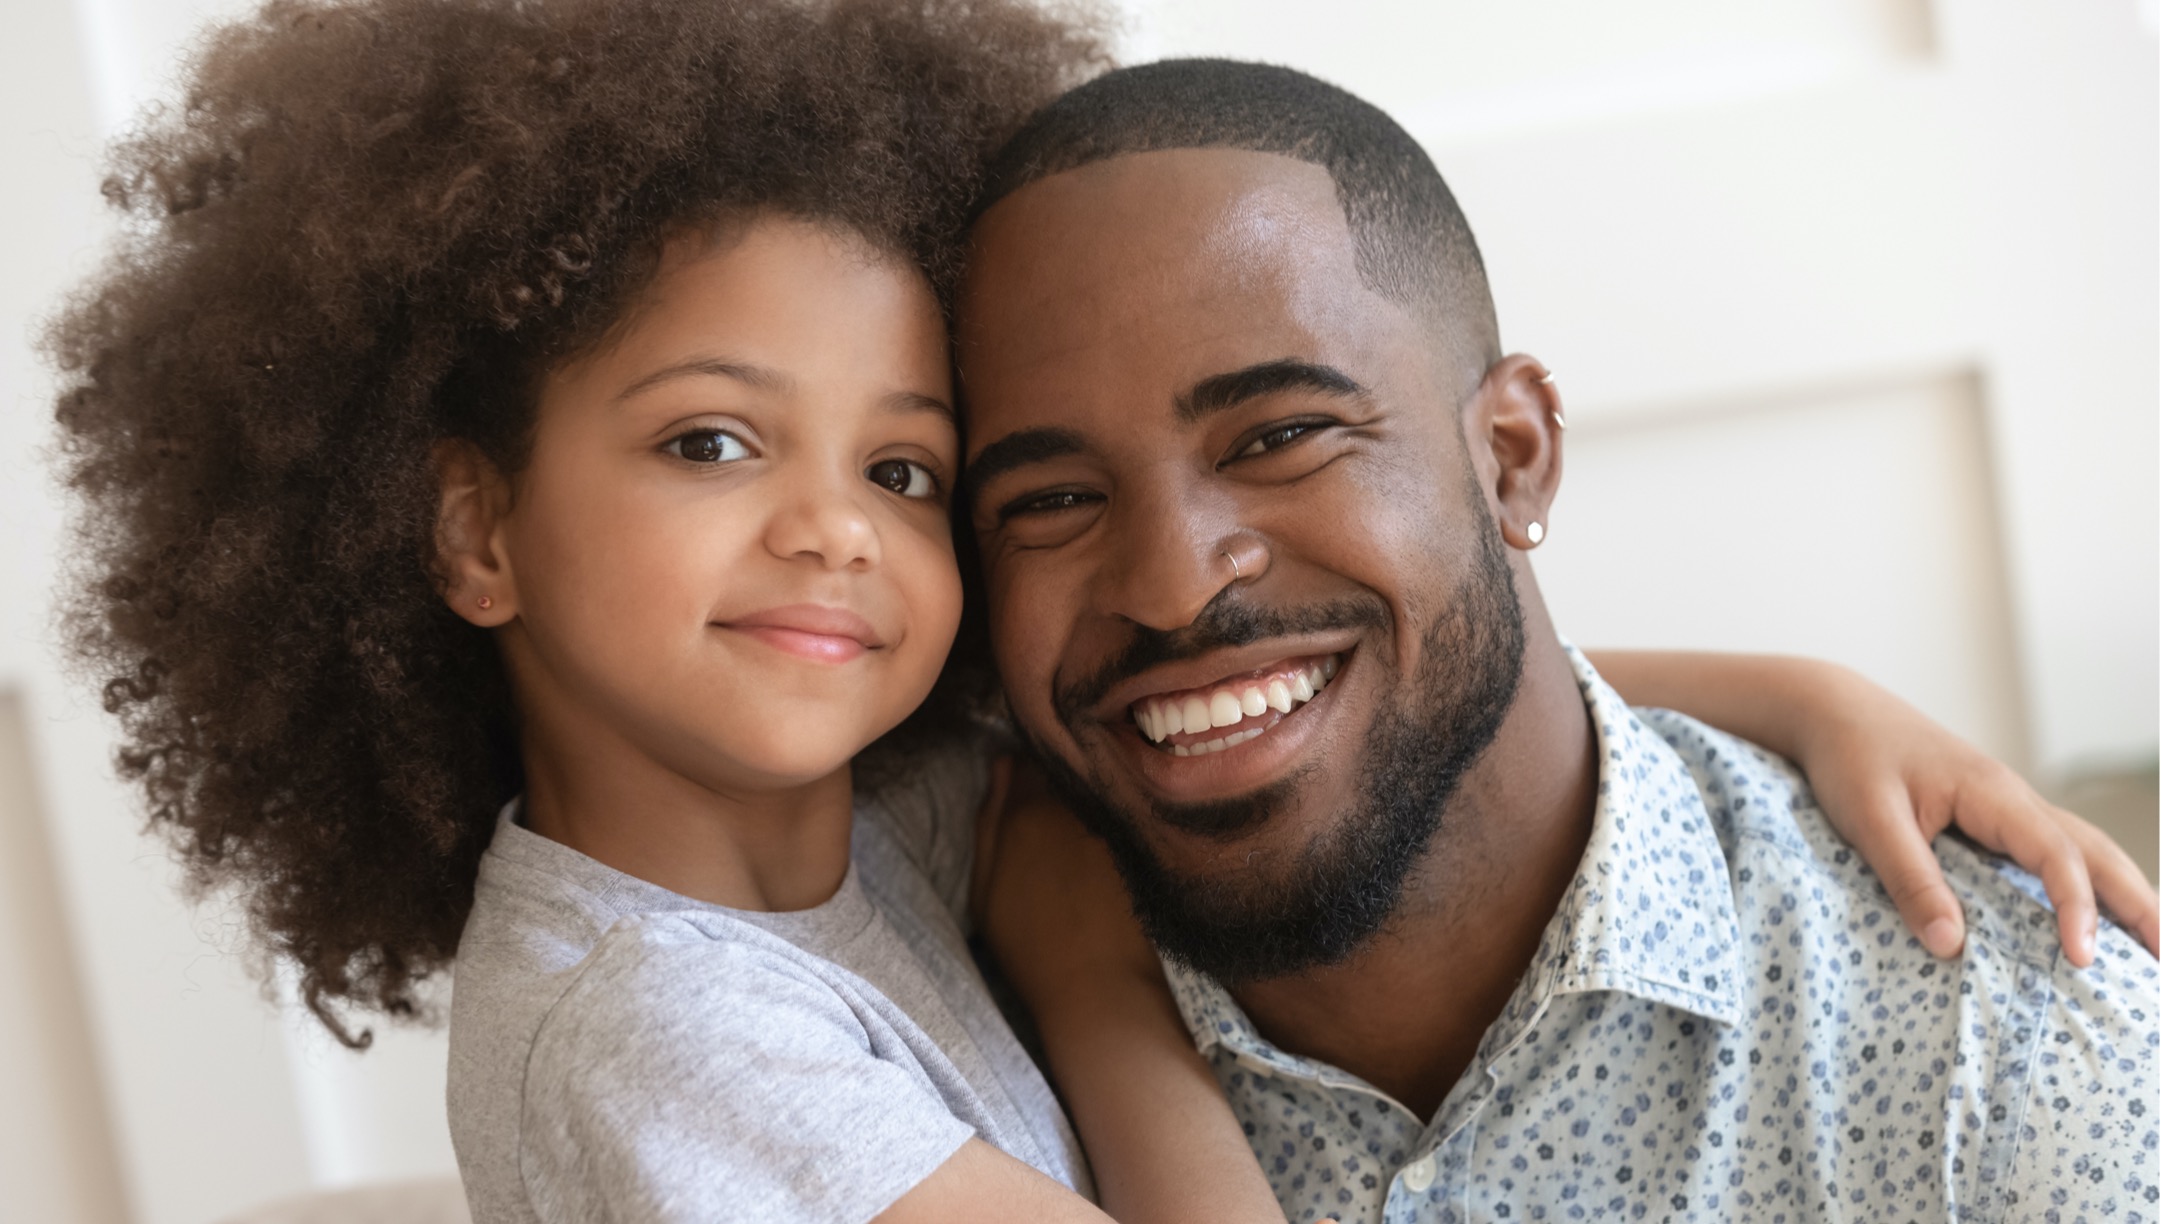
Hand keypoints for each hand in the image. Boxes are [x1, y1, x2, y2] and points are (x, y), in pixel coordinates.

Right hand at [973, 757, 1160, 1012]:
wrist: (1100, 985)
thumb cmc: (1028, 946)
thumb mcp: (984, 890)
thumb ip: (988, 822)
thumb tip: (1001, 764)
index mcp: (1027, 812)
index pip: (1027, 758)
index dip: (1025, 766)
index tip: (1022, 781)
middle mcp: (1074, 806)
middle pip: (1064, 770)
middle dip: (1056, 776)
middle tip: (1048, 809)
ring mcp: (1112, 823)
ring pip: (1095, 791)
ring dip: (1086, 798)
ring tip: (1074, 835)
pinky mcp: (1141, 843)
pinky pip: (1122, 814)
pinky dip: (1112, 821)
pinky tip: (1101, 854)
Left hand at [1796, 668, 2156, 967]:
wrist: (1834, 711)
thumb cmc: (1851, 758)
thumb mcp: (1870, 820)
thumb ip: (1910, 879)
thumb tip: (1952, 947)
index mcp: (1993, 794)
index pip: (2057, 854)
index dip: (2075, 907)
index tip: (2082, 959)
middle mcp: (2013, 800)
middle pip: (2097, 852)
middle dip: (2139, 904)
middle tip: (2167, 960)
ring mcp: (2006, 808)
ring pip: (2084, 850)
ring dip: (2122, 895)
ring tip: (2152, 947)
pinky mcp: (1990, 818)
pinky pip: (2053, 853)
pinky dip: (2085, 885)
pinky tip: (2089, 920)